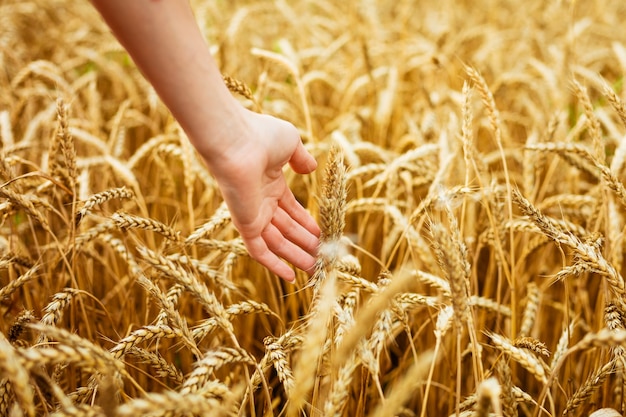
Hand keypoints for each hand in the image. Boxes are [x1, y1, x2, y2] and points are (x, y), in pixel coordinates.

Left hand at [204, 108, 319, 281]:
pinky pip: (259, 250)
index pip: (291, 210)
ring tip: (315, 271)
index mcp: (270, 183)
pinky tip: (290, 277)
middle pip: (286, 229)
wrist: (235, 140)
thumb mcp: (290, 143)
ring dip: (296, 257)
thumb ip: (301, 158)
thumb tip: (311, 168)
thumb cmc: (261, 135)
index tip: (322, 236)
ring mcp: (252, 214)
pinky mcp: (245, 224)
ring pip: (277, 243)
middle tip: (322, 259)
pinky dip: (274, 265)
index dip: (307, 223)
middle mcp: (261, 201)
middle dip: (305, 244)